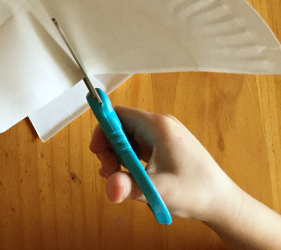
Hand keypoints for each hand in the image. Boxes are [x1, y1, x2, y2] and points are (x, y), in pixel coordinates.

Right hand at [89, 106, 240, 221]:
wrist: (223, 203)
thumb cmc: (197, 192)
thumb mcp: (159, 190)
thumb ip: (131, 187)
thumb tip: (110, 188)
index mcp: (158, 126)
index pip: (118, 114)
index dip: (102, 129)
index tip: (96, 150)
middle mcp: (160, 126)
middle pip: (120, 126)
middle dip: (109, 148)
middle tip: (109, 171)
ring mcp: (163, 136)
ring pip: (127, 138)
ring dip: (117, 156)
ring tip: (121, 178)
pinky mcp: (164, 147)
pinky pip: (137, 146)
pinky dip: (129, 160)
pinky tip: (132, 177)